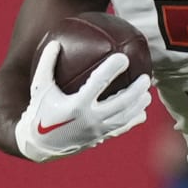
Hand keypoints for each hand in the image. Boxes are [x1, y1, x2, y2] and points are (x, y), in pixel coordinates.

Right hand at [14, 42, 151, 161]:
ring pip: (125, 118)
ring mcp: (96, 131)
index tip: (123, 57)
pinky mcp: (99, 138)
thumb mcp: (40, 87)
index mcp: (76, 105)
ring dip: (138, 105)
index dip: (112, 69)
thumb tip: (55, 42)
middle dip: (136, 91)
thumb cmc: (40, 111)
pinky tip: (141, 112)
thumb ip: (47, 64)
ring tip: (147, 94)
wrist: (39, 144)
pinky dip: (133, 120)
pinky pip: (121, 129)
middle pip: (121, 104)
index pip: (98, 83)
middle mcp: (89, 119)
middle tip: (146, 78)